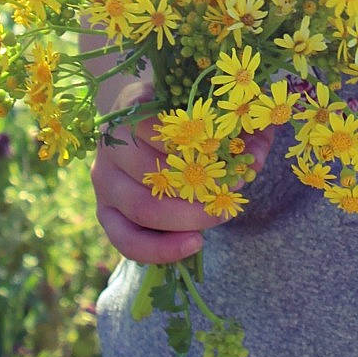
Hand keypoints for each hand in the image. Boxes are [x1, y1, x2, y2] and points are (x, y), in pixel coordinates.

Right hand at [90, 70, 272, 264]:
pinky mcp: (105, 211)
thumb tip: (254, 158)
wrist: (151, 129)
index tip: (231, 156)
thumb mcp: (216, 111)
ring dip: (186, 219)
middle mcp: (111, 142)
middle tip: (230, 196)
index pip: (162, 128)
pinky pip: (126, 240)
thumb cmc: (188, 117)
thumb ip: (242, 126)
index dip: (200, 147)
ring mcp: (103, 179)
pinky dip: (161, 250)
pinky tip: (194, 244)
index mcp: (134, 107)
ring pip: (141, 209)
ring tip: (219, 217)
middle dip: (199, 191)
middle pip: (153, 173)